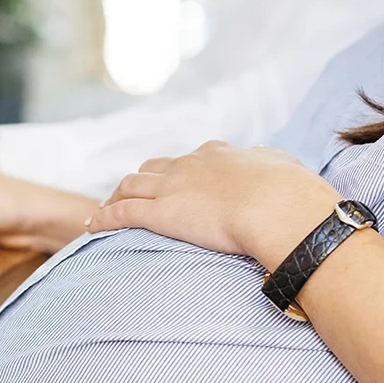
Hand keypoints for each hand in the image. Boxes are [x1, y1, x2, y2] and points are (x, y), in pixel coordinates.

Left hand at [87, 141, 342, 268]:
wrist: (278, 207)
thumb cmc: (291, 194)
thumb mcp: (286, 168)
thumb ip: (275, 164)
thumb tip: (273, 161)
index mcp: (222, 156)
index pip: (195, 158)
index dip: (183, 170)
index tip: (179, 178)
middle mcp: (192, 165)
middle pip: (155, 168)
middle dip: (142, 180)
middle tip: (133, 194)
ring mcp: (173, 187)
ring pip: (131, 186)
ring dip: (116, 196)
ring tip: (105, 210)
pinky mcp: (161, 212)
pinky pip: (122, 213)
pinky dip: (104, 218)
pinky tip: (92, 226)